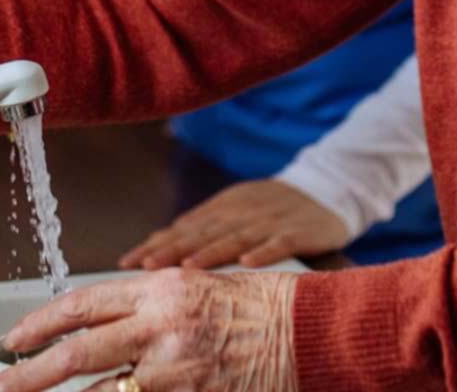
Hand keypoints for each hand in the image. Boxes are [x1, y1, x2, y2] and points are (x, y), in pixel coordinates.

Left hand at [0, 269, 297, 391]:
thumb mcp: (200, 289)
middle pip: (78, 351)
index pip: (83, 303)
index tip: (11, 342)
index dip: (40, 325)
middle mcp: (163, 324)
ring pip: (101, 391)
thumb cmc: (264, 308)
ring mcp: (176, 367)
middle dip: (28, 374)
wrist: (314, 330)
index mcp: (162, 288)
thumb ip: (151, 306)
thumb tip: (104, 327)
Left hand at [119, 179, 350, 270]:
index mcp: (225, 208)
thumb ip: (201, 228)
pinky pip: (282, 242)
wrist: (330, 190)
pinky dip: (265, 252)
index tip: (127, 263)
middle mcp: (243, 212)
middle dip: (173, 250)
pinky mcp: (301, 230)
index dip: (156, 244)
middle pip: (204, 232)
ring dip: (211, 252)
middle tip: (145, 268)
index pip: (184, 228)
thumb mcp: (235, 211)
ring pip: (237, 237)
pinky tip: (248, 264)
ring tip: (187, 268)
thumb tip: (156, 247)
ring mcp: (272, 221)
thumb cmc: (274, 209)